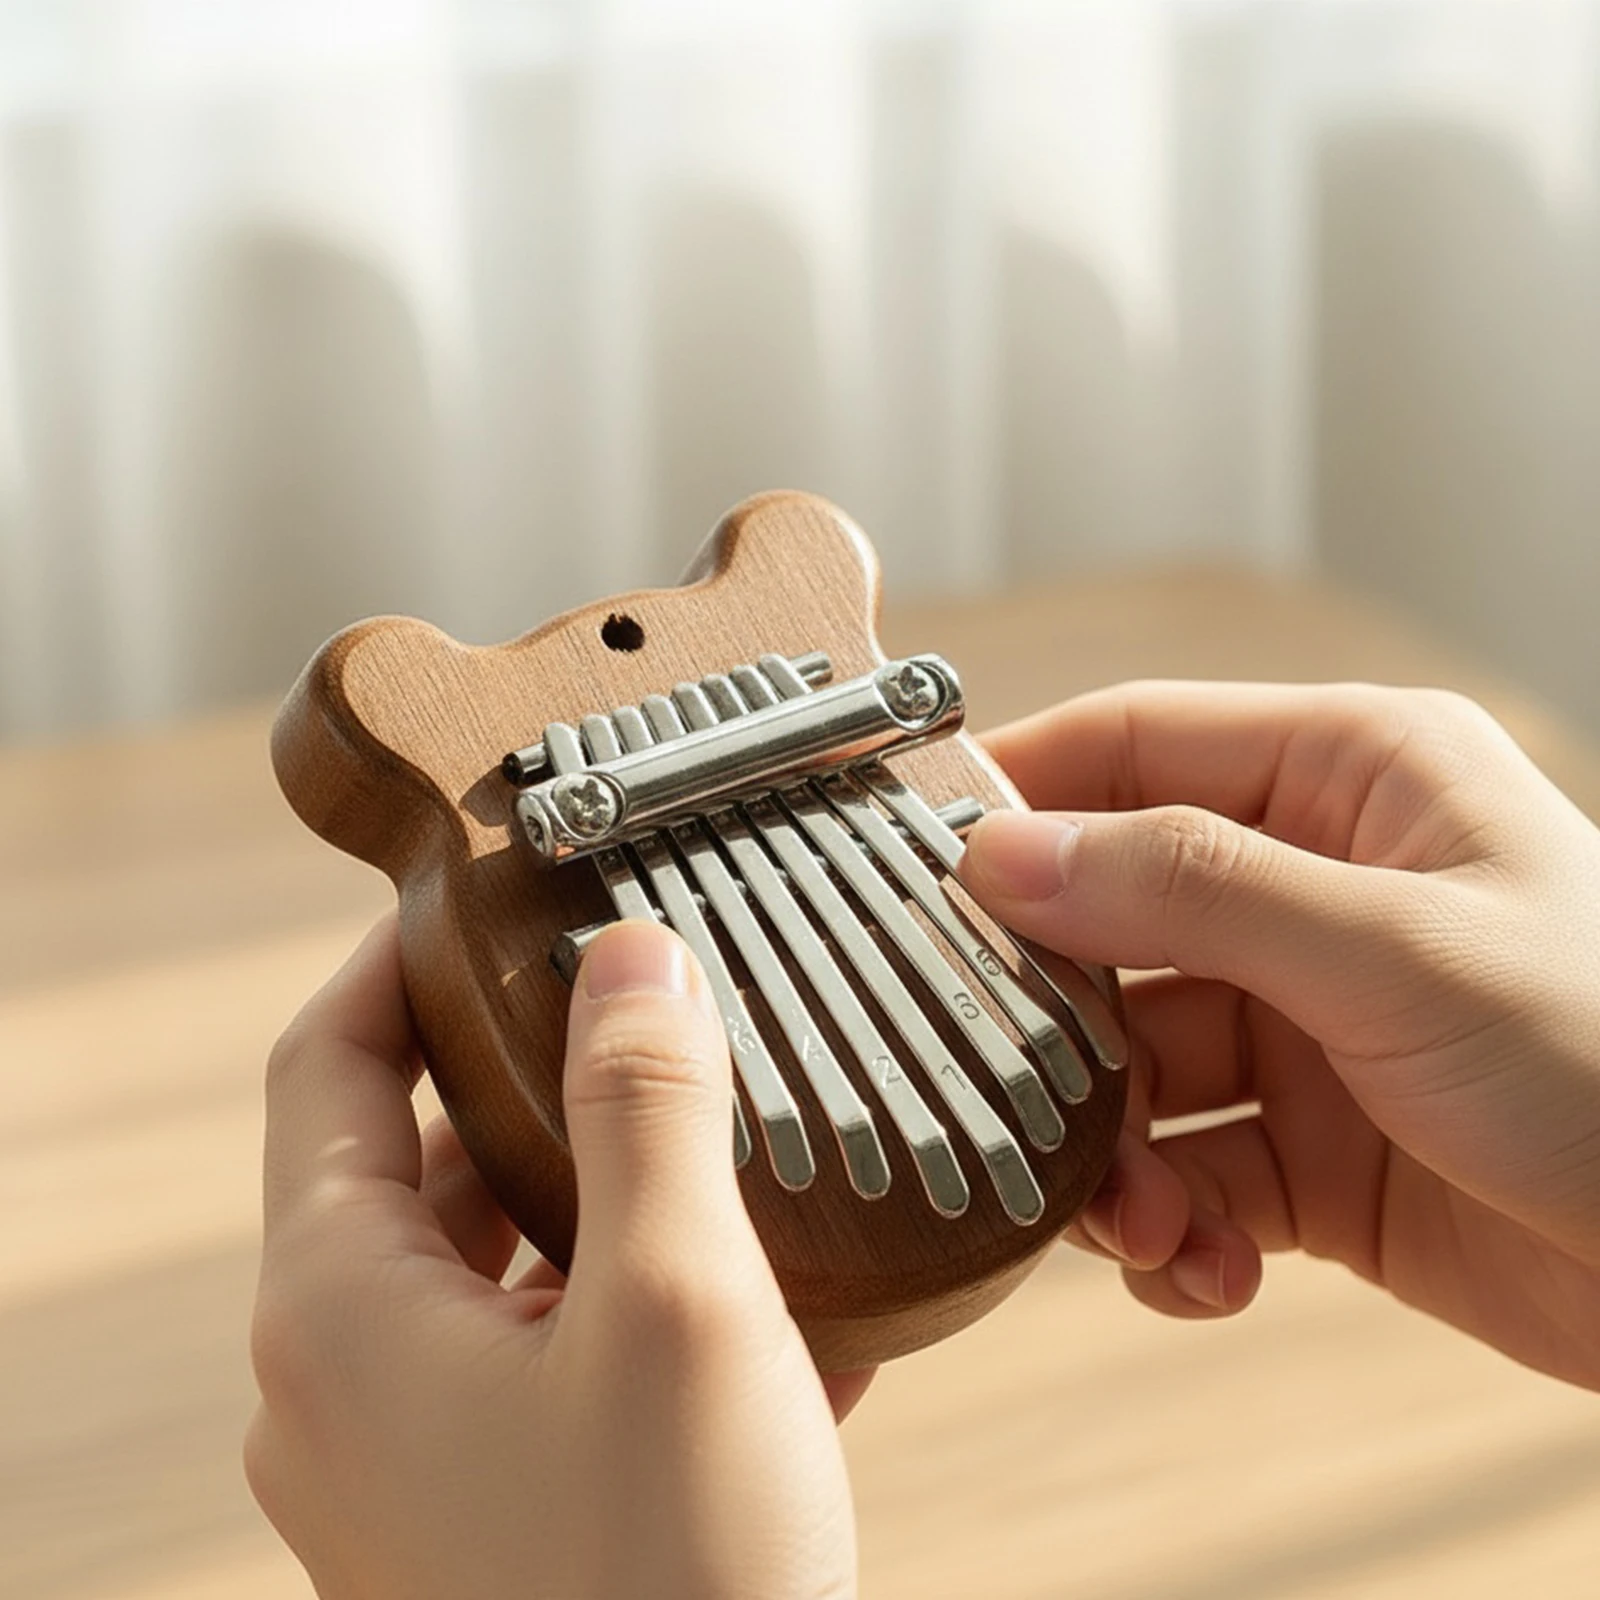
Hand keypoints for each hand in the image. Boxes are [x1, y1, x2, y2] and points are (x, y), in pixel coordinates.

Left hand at [246, 917, 867, 1599]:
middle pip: (415, 1164)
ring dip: (605, 1200)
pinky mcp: (493, 1521)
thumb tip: (629, 955)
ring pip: (500, 1267)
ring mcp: (413, 1463)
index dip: (396, 962)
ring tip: (728, 1141)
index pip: (322, 1066)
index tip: (484, 895)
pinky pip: (554, 1368)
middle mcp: (343, 1381)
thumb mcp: (671, 1303)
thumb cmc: (665, 1582)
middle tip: (641, 1004)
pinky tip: (782, 1307)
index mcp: (338, 1306)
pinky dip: (641, 1314)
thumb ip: (646, 1108)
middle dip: (529, 1078)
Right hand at [961, 682, 1599, 1389]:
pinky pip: (1185, 1171)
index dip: (1020, 799)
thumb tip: (1004, 851)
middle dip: (1060, 1023)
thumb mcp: (1396, 951)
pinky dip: (1173, 1228)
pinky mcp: (1307, 1148)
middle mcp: (1312, 891)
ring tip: (1140, 1221)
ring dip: (1113, 1153)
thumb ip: (1190, 890)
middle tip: (1021, 1092)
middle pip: (1109, 923)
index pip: (1134, 748)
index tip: (914, 866)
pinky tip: (1207, 1269)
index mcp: (1347, 781)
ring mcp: (1304, 1022)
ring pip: (1132, 1065)